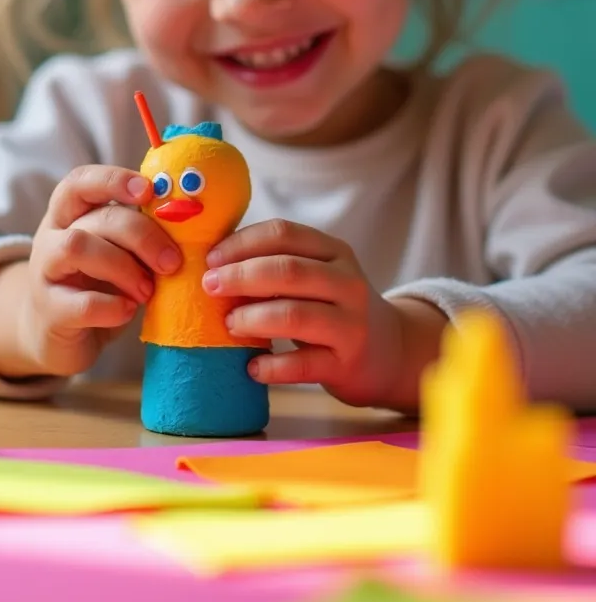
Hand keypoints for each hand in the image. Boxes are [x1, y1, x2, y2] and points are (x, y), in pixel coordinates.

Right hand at [0, 166, 181, 380]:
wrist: (56, 336)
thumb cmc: (96, 286)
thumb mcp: (115, 253)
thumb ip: (136, 235)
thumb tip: (187, 221)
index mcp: (69, 215)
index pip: (81, 182)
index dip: (114, 179)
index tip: (148, 191)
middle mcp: (51, 237)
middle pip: (94, 217)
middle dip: (141, 235)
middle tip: (171, 261)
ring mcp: (45, 273)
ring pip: (76, 247)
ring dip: (123, 267)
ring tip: (148, 290)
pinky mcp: (50, 313)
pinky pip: (81, 303)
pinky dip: (112, 306)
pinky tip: (128, 311)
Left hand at [202, 220, 444, 410]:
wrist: (391, 352)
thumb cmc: (336, 309)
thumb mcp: (319, 275)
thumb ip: (279, 264)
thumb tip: (214, 264)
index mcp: (335, 252)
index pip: (283, 234)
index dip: (241, 243)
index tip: (211, 259)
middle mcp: (348, 283)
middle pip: (287, 271)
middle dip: (240, 276)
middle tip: (210, 287)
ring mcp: (351, 324)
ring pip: (294, 315)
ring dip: (252, 318)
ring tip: (229, 325)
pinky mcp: (347, 364)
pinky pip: (303, 365)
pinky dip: (271, 366)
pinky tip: (251, 367)